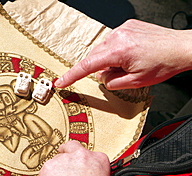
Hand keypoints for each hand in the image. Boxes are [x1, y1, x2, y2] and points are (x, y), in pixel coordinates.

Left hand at [39, 140, 110, 175]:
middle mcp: (82, 155)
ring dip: (57, 171)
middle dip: (66, 154)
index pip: (88, 154)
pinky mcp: (48, 166)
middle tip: (63, 168)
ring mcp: (64, 159)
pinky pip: (46, 171)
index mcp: (100, 159)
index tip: (78, 168)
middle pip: (70, 148)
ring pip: (57, 161)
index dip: (81, 162)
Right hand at [55, 19, 191, 89]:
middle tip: (119, 75)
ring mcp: (123, 29)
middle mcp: (118, 36)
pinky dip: (116, 51)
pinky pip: (113, 41)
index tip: (61, 82)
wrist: (181, 48)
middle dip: (101, 69)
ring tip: (129, 64)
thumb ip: (112, 82)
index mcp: (118, 51)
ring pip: (103, 50)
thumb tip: (102, 78)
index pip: (87, 66)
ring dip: (110, 60)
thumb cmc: (163, 64)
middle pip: (95, 57)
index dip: (72, 76)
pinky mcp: (128, 26)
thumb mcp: (135, 82)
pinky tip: (131, 55)